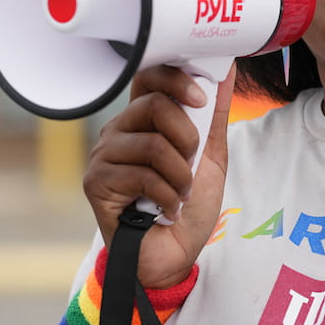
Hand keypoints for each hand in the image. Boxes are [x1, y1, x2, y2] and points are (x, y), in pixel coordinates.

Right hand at [82, 64, 234, 288]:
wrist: (173, 256)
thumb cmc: (187, 205)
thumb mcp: (210, 156)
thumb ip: (215, 114)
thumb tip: (228, 69)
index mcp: (142, 119)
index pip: (149, 76)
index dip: (177, 80)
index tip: (202, 99)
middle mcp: (118, 131)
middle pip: (154, 105)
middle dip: (188, 137)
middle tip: (192, 164)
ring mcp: (104, 156)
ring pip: (153, 143)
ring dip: (181, 175)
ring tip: (181, 193)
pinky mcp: (97, 182)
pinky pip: (142, 175)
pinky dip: (168, 196)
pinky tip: (167, 210)